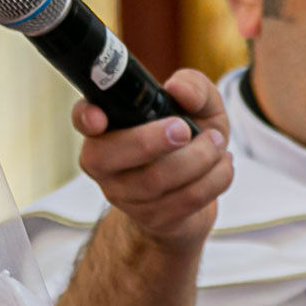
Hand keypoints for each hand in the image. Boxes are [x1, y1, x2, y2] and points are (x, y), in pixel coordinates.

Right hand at [74, 69, 230, 250]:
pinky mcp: (153, 218)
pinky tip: (222, 165)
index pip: (83, 118)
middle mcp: (107, 162)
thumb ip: (194, 87)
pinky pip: (183, 200)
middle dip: (151, 140)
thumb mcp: (200, 107)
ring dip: (198, 158)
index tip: (99, 118)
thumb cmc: (191, 140)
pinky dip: (214, 179)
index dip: (85, 117)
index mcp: (110, 126)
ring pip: (152, 181)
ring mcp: (125, 194)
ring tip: (217, 143)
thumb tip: (178, 89)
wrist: (200, 191)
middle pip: (109, 155)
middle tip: (185, 129)